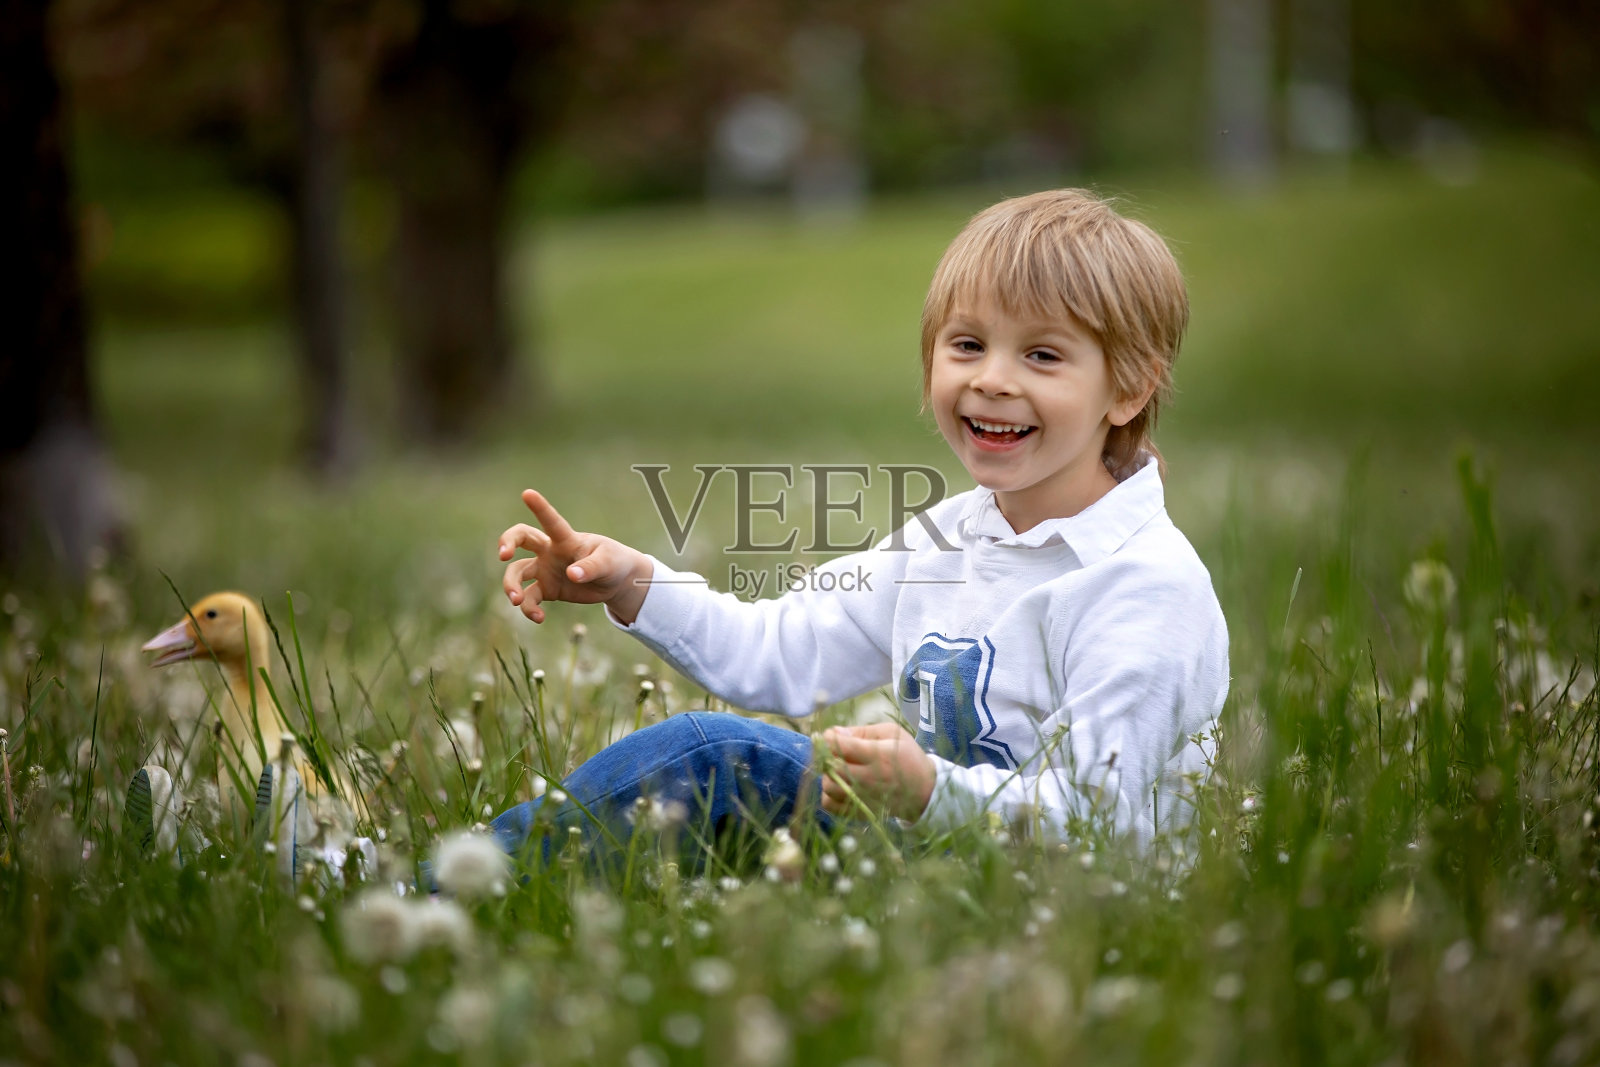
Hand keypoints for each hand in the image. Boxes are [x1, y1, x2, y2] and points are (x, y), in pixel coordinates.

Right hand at [498, 490, 653, 624]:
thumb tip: (571, 575)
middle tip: (503, 555)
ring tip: (516, 600)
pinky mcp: (547, 589)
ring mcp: (545, 570)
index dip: (540, 508)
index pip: (551, 522)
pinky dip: (529, 609)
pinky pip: (529, 599)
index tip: (527, 493)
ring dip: (511, 585)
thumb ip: (591, 567)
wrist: (616, 582)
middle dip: (507, 542)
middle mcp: (550, 551)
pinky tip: (539, 618)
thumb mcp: (608, 563)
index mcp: (566, 539)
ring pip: (517, 573)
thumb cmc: (614, 562)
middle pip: (520, 538)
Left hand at [818, 722, 934, 821]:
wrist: (925, 790)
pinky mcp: (861, 811)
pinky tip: (839, 785)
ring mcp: (864, 797)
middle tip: (833, 753)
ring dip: (827, 775)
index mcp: (877, 755)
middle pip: (830, 767)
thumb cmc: (907, 756)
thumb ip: (862, 731)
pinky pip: (831, 805)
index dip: (829, 738)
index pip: (839, 745)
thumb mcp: (892, 733)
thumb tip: (834, 733)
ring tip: (837, 769)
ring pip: (828, 787)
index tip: (832, 736)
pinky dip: (828, 795)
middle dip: (826, 756)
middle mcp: (869, 778)